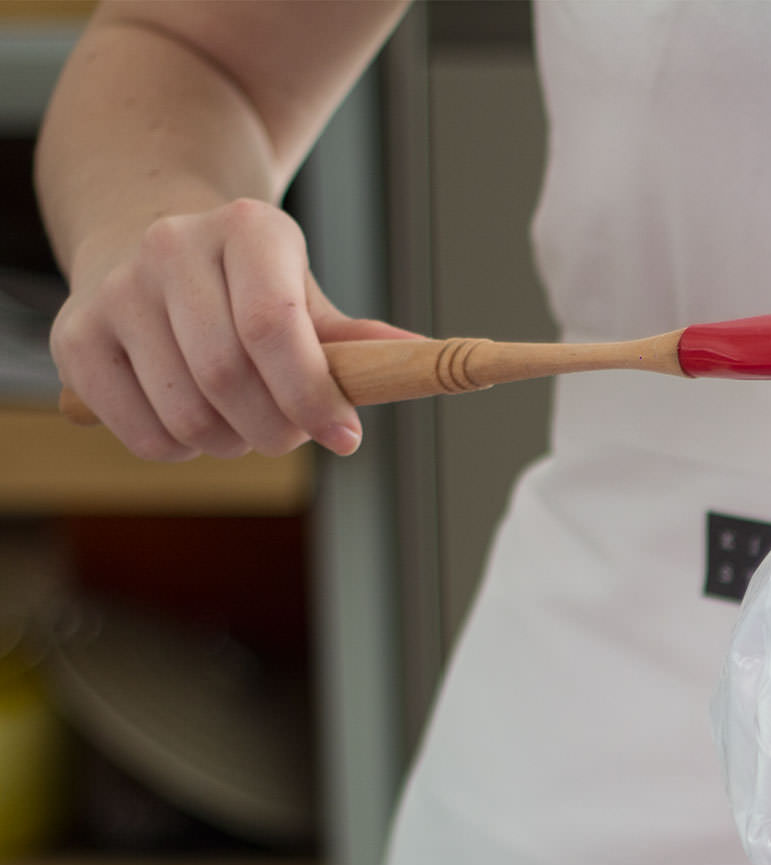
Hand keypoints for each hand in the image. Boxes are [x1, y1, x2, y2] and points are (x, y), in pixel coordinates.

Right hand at [50, 198, 413, 460]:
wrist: (146, 249)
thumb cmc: (248, 287)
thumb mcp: (304, 297)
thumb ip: (356, 341)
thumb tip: (418, 357)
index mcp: (247, 230)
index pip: (273, 326)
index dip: (313, 395)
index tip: (346, 438)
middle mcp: (171, 247)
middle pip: (228, 378)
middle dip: (277, 429)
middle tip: (291, 435)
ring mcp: (115, 291)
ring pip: (187, 415)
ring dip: (231, 443)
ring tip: (243, 422)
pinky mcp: (75, 340)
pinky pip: (144, 435)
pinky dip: (182, 451)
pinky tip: (193, 420)